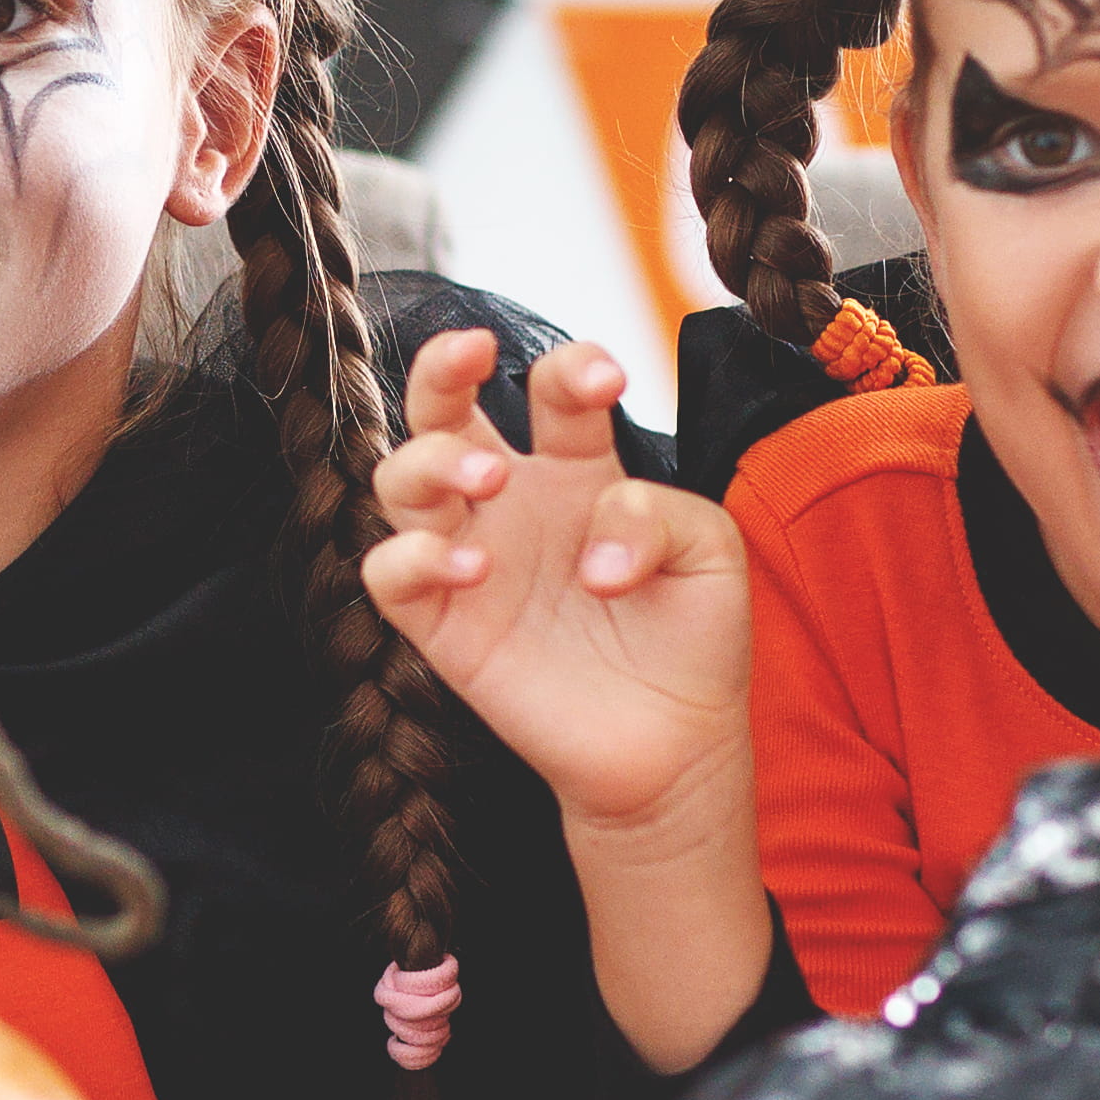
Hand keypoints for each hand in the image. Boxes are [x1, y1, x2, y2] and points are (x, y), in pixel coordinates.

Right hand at [357, 333, 747, 837]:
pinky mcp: (445, 627)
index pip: (550, 390)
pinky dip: (415, 557)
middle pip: (442, 410)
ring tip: (490, 477)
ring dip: (432, 458)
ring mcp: (472, 561)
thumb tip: (588, 549)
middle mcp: (512, 506)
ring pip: (398, 479)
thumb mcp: (709, 553)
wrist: (676, 748)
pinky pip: (390, 574)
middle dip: (441, 365)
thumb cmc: (693, 641)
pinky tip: (475, 568)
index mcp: (576, 471)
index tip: (607, 381)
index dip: (569, 366)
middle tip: (473, 351)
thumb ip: (658, 512)